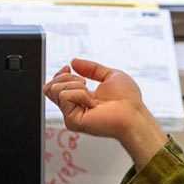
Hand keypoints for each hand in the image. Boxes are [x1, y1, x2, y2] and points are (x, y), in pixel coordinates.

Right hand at [43, 59, 166, 166]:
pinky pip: (65, 97)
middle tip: (85, 84)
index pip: (56, 86)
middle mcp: (74, 107)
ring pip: (55, 90)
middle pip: (50, 87)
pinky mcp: (72, 121)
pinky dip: (80, 94)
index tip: (69, 68)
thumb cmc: (128, 99)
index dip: (59, 74)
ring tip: (91, 95)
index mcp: (81, 98)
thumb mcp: (109, 75)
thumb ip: (91, 68)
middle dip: (66, 77)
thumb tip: (74, 62)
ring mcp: (72, 115)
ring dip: (75, 85)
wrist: (133, 112)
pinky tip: (92, 102)